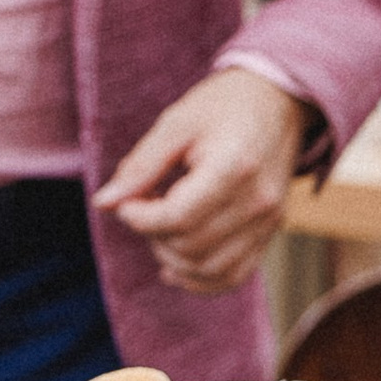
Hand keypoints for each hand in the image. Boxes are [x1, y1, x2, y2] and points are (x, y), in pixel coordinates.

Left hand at [95, 68, 307, 292]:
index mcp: (233, 168)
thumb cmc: (221, 106)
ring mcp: (268, 222)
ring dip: (172, 259)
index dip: (140, 217)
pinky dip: (200, 278)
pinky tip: (172, 265)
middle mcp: (257, 203)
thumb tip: (105, 203)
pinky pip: (234, 275)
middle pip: (192, 247)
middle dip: (153, 234)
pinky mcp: (270, 234)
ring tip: (158, 226)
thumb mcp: (175, 123)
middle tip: (140, 205)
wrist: (276, 102)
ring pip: (211, 270)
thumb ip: (141, 166)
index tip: (124, 202)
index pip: (178, 218)